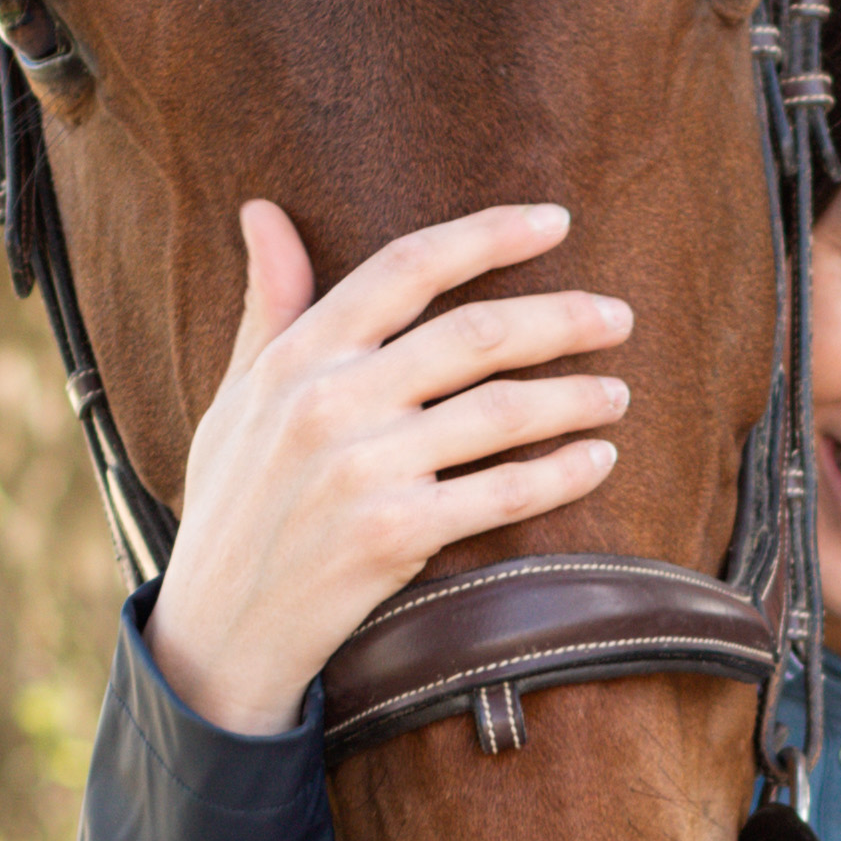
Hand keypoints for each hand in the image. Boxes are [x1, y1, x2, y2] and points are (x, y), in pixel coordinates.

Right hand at [143, 200, 631, 735]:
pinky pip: (504, 493)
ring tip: (617, 393)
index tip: (553, 221)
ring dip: (577, 398)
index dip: (489, 235)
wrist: (221, 630)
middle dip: (563, 319)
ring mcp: (366, 470)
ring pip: (502, 412)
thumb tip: (264, 210)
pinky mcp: (397, 535)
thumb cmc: (234, 503)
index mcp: (298, 357)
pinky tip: (597, 459)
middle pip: (475, 335)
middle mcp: (331, 403)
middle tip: (619, 316)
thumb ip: (269, 306)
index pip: (407, 266)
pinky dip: (562, 473)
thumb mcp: (236, 397)